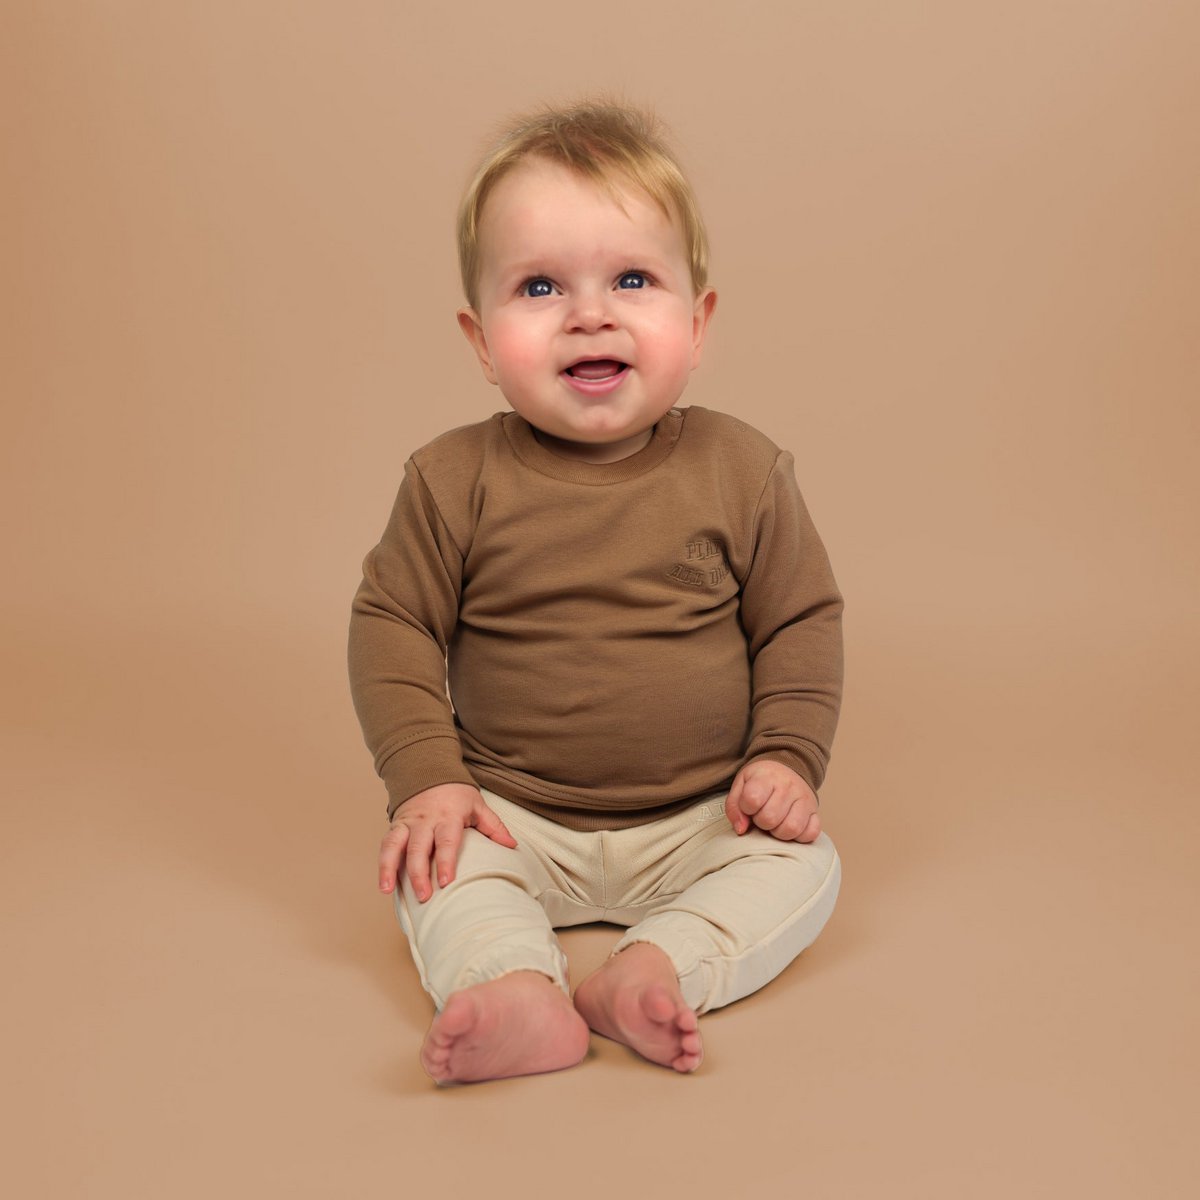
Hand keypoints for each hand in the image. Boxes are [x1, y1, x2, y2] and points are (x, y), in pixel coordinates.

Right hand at [378, 783, 517, 902]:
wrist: (428, 771)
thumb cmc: (456, 794)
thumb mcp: (478, 805)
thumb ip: (493, 826)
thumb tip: (512, 845)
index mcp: (448, 815)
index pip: (446, 841)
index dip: (445, 861)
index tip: (445, 882)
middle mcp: (425, 820)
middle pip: (419, 847)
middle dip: (418, 873)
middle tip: (423, 896)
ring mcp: (408, 823)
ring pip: (395, 845)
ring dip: (389, 868)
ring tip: (387, 890)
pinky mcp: (396, 826)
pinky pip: (386, 845)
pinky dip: (383, 864)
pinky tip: (384, 884)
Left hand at [725, 759, 820, 841]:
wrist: (788, 766)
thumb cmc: (761, 780)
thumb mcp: (741, 784)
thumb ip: (734, 807)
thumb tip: (741, 829)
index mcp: (766, 777)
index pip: (752, 799)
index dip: (746, 808)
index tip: (749, 805)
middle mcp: (788, 786)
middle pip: (770, 819)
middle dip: (761, 822)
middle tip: (762, 814)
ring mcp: (804, 799)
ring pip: (791, 829)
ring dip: (779, 832)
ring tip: (776, 822)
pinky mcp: (815, 811)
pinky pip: (811, 833)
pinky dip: (800, 836)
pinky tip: (790, 826)